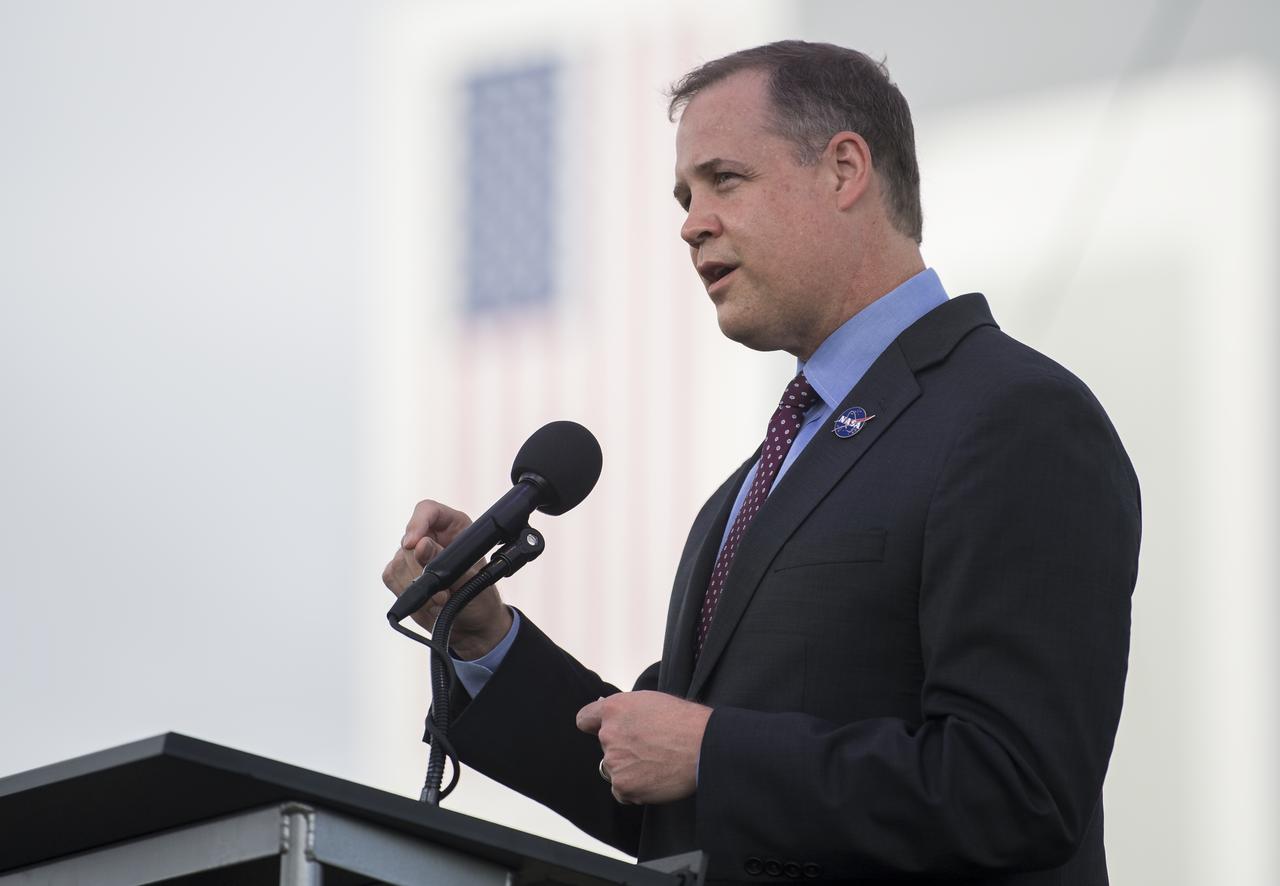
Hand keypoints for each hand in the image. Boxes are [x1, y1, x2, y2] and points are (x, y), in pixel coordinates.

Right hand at [381, 499, 511, 659]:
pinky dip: (406, 593)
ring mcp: (414, 554)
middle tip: (441, 593)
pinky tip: (426, 603)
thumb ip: (445, 561)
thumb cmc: (479, 598)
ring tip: (439, 601)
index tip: (412, 544)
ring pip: (398, 561)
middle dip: (421, 571)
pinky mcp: (401, 573)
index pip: (428, 510)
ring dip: (416, 586)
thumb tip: (420, 545)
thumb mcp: (469, 578)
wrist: (472, 625)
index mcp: (454, 527)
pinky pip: (391, 577)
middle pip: (409, 541)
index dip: (417, 523)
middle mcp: (432, 536)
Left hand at [576, 691, 710, 804]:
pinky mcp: (623, 785)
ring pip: (614, 769)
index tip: (601, 729)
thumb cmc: (684, 720)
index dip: (594, 725)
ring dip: (629, 769)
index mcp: (613, 709)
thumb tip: (607, 715)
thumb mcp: (650, 701)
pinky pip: (621, 791)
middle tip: (650, 749)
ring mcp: (614, 761)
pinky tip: (655, 778)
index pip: (584, 719)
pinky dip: (635, 789)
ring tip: (657, 763)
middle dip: (622, 749)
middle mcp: (608, 734)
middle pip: (605, 747)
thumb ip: (625, 709)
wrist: (703, 745)